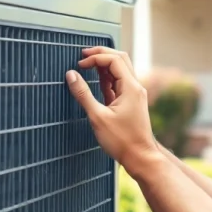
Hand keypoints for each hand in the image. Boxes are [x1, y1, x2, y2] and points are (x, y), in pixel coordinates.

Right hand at [66, 47, 161, 177]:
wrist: (140, 157)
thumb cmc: (121, 141)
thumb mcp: (97, 117)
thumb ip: (83, 94)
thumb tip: (71, 75)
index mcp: (131, 87)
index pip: (114, 60)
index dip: (95, 58)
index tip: (79, 64)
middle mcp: (135, 87)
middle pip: (120, 59)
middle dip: (101, 54)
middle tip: (83, 55)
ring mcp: (134, 94)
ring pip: (120, 69)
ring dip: (104, 64)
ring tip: (87, 65)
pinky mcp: (131, 102)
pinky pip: (119, 82)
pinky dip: (108, 77)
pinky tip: (97, 79)